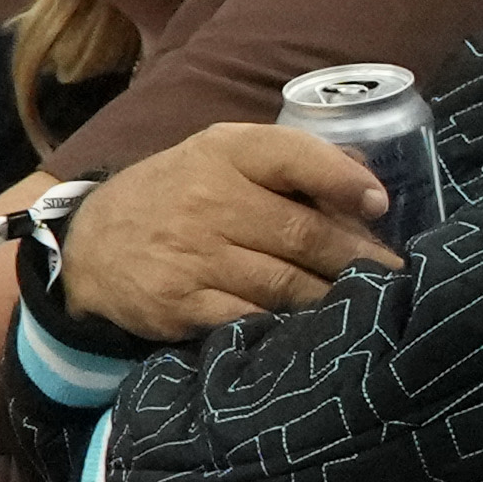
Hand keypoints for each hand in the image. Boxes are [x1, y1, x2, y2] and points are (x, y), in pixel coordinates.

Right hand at [58, 126, 397, 339]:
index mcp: (220, 153)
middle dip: (358, 257)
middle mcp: (206, 199)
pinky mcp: (183, 303)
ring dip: (334, 296)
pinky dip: (290, 325)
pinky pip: (254, 318)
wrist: (89, 246)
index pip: (292, 156)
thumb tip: (365, 175)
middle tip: (393, 273)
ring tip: (364, 303)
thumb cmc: (173, 196)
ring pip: (288, 283)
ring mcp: (192, 254)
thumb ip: (286, 160)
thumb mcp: (217, 156)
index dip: (344, 180)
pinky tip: (311, 328)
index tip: (380, 206)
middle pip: (304, 232)